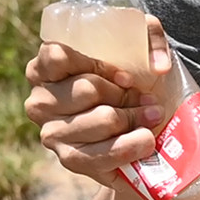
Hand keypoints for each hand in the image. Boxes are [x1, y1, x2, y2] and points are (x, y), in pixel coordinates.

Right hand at [24, 15, 171, 188]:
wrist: (132, 142)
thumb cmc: (127, 93)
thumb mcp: (135, 55)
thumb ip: (148, 37)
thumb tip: (159, 64)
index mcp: (43, 70)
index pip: (59, 56)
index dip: (98, 65)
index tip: (127, 78)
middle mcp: (40, 103)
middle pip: (88, 90)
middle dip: (127, 96)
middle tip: (150, 103)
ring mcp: (53, 135)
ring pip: (102, 119)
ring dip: (136, 118)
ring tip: (152, 119)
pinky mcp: (72, 161)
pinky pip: (105, 153)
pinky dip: (132, 145)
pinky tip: (146, 140)